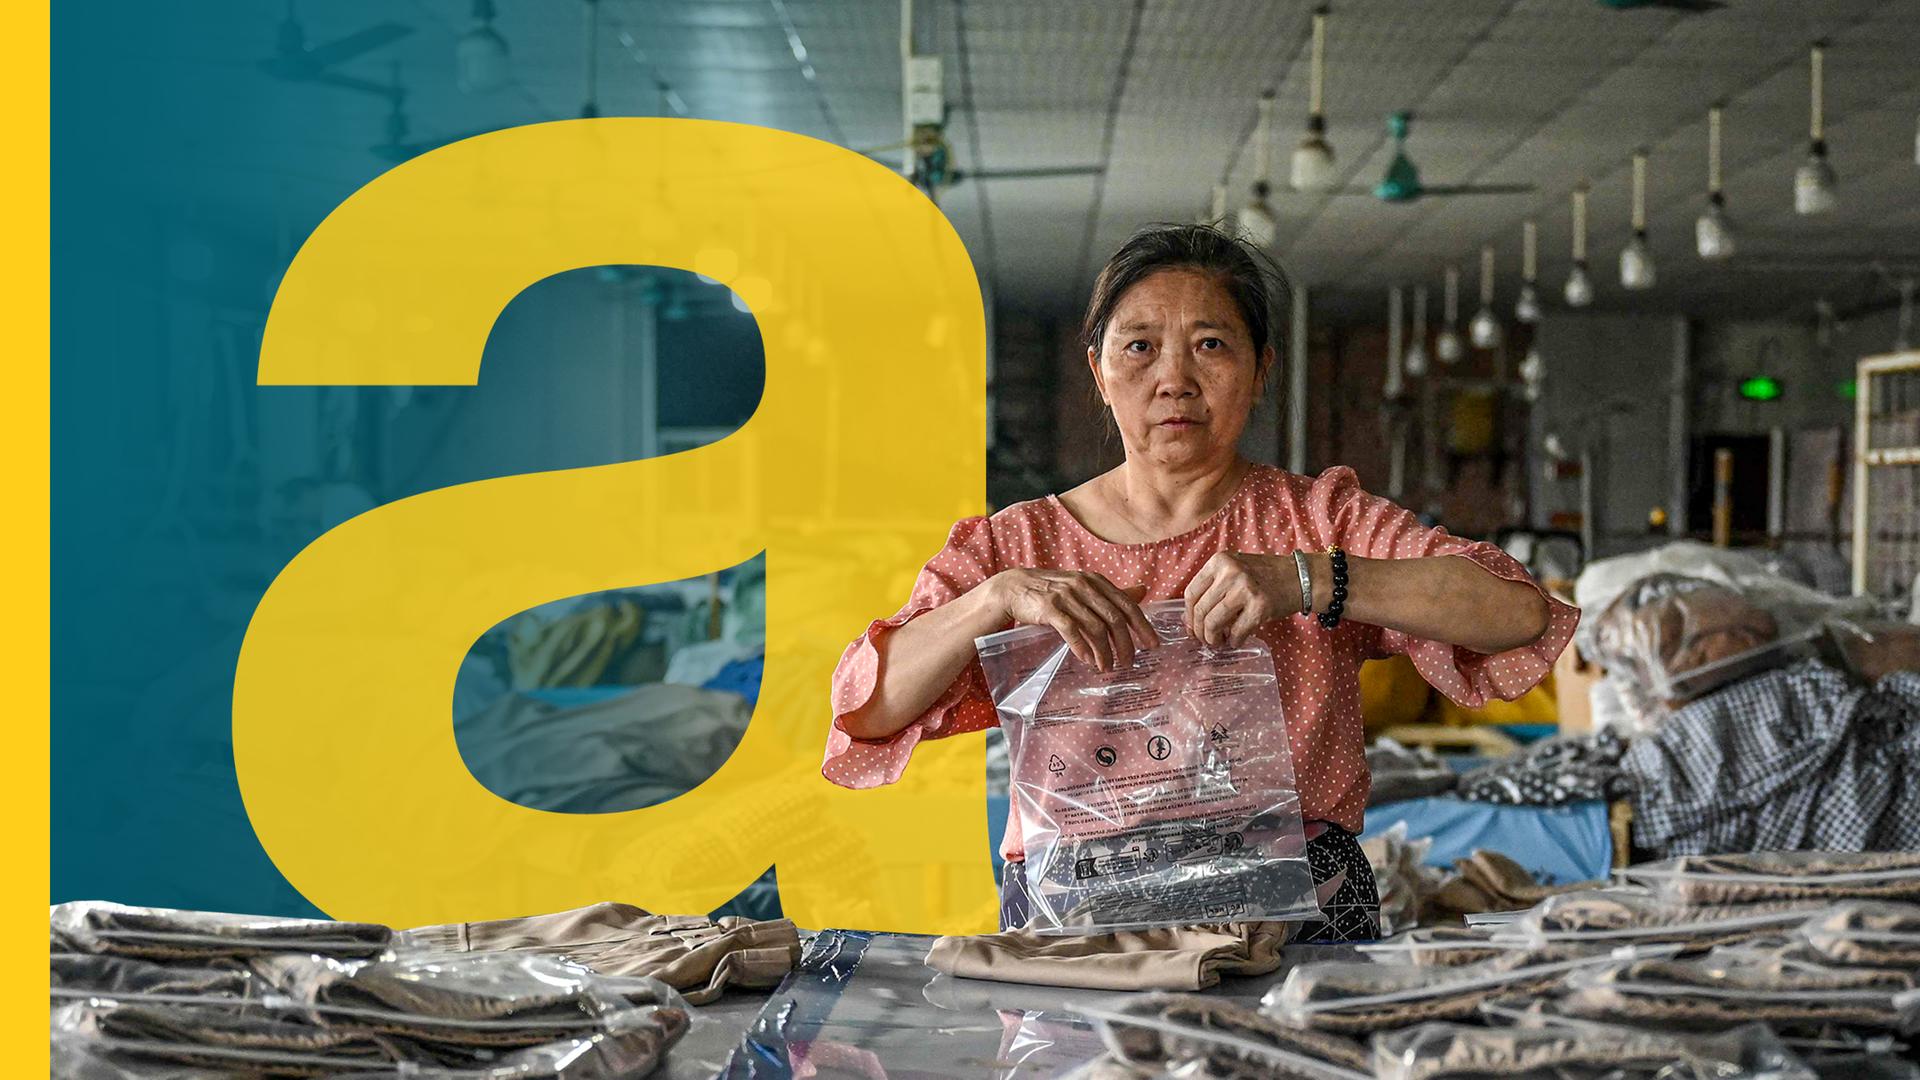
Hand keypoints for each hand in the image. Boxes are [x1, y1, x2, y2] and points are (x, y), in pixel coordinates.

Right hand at [988, 569, 1156, 671]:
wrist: (1014, 588)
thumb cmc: (1053, 591)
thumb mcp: (1084, 587)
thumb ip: (1112, 593)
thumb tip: (1143, 591)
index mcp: (1096, 581)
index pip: (1127, 604)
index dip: (1142, 626)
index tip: (1153, 645)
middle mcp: (1084, 586)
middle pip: (1114, 619)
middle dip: (1125, 645)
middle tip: (1129, 663)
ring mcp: (1067, 597)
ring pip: (1095, 629)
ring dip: (1104, 652)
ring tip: (1107, 667)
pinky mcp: (1050, 609)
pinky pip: (1072, 631)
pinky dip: (1082, 648)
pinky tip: (1088, 660)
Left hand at [1182, 551, 1295, 647]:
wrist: (1299, 577)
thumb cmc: (1264, 576)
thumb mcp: (1234, 570)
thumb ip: (1212, 588)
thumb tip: (1189, 619)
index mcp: (1219, 561)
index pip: (1191, 593)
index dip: (1188, 615)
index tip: (1192, 627)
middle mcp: (1230, 572)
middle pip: (1200, 610)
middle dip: (1199, 632)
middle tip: (1205, 640)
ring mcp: (1245, 589)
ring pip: (1213, 622)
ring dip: (1213, 639)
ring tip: (1219, 642)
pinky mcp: (1260, 606)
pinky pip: (1236, 632)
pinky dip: (1233, 641)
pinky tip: (1236, 641)